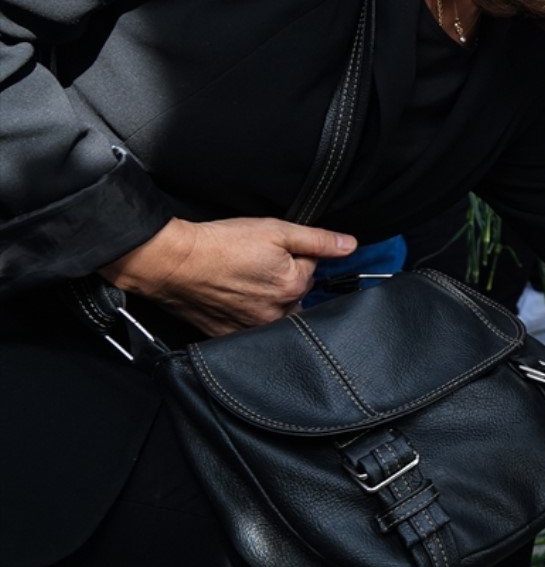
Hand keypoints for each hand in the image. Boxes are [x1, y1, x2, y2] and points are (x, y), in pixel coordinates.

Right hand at [99, 217, 356, 336]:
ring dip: (268, 300)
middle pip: (295, 295)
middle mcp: (276, 314)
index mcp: (293, 288)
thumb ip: (318, 240)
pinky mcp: (228, 336)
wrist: (172, 262)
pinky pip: (250, 330)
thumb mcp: (276, 230)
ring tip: (243, 281)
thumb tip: (351, 245)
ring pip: (275, 314)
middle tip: (255, 266)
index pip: (311, 272)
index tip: (272, 251)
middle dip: (284, 281)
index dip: (295, 257)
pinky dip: (247, 316)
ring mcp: (251, 329)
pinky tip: (233, 298)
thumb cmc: (221, 244)